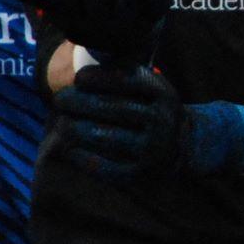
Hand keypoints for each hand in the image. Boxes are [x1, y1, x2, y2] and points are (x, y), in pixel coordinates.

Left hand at [53, 64, 243, 180]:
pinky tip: (68, 148)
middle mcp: (161, 120)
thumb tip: (81, 69)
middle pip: (109, 107)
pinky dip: (79, 155)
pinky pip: (102, 165)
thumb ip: (122, 73)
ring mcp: (152, 149)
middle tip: (60, 100)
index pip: (125, 79)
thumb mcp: (150, 87)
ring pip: (102, 136)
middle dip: (77, 101)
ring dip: (73, 128)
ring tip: (62, 123)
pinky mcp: (140, 174)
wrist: (183, 146)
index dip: (96, 77)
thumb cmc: (152, 108)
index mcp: (163, 93)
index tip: (79, 79)